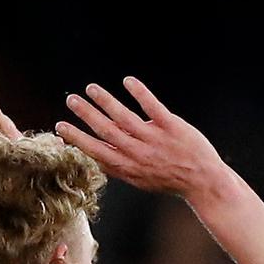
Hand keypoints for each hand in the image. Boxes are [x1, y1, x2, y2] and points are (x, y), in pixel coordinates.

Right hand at [56, 78, 230, 199]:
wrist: (204, 182)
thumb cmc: (170, 180)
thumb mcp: (140, 180)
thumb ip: (119, 168)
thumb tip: (94, 157)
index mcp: (128, 167)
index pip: (96, 151)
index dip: (77, 138)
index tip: (60, 126)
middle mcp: (138, 154)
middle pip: (106, 130)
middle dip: (86, 114)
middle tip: (71, 100)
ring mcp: (155, 140)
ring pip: (125, 117)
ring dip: (106, 101)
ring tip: (91, 88)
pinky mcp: (172, 127)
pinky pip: (153, 107)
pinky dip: (139, 93)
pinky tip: (128, 81)